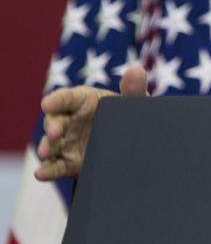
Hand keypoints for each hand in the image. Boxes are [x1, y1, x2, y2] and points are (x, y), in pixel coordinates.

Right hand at [34, 64, 147, 180]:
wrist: (133, 143)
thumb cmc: (128, 114)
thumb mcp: (133, 103)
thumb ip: (134, 89)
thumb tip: (136, 69)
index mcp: (84, 100)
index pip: (66, 98)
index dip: (56, 100)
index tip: (47, 104)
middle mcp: (71, 120)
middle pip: (55, 121)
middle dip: (52, 126)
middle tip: (55, 133)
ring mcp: (68, 142)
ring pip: (51, 144)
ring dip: (46, 148)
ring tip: (44, 153)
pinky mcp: (69, 163)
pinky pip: (55, 167)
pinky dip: (47, 170)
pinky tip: (41, 174)